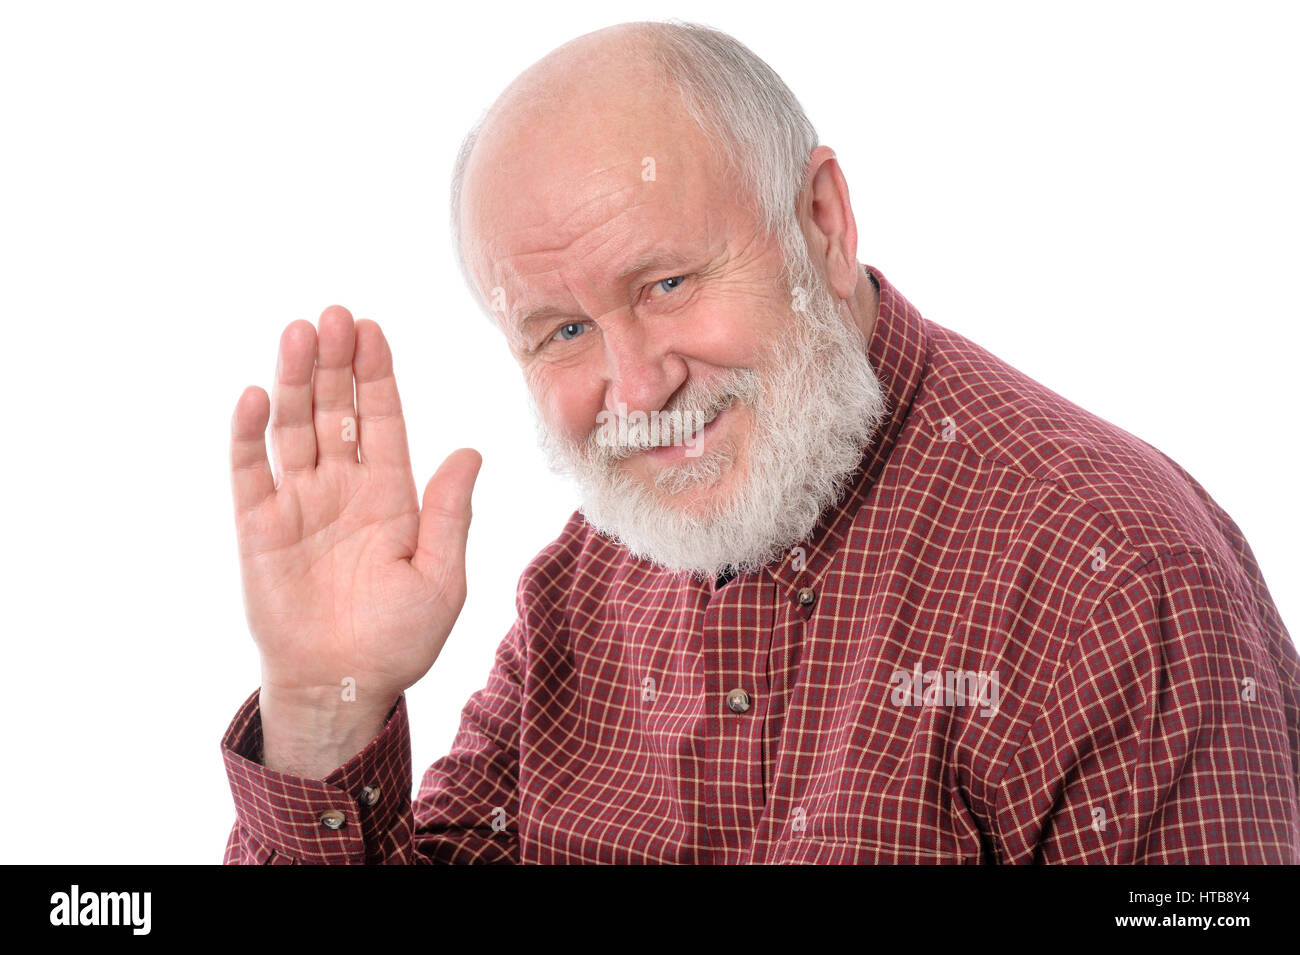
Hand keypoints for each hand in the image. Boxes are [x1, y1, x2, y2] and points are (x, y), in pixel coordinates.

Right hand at [229, 306, 480, 722]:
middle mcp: (343, 488)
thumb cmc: (398, 639)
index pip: (381, 419)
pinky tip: (256, 397)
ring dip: (295, 382)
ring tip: (297, 334)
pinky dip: (249, 436)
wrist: (343, 687)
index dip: (376, 374)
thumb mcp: (441, 578)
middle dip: (335, 362)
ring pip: (295, 429)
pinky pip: (250, 474)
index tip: (371, 327)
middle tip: (332, 314)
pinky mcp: (259, 529)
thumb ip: (450, 513)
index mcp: (390, 495)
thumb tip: (470, 451)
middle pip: (336, 410)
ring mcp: (299, 504)